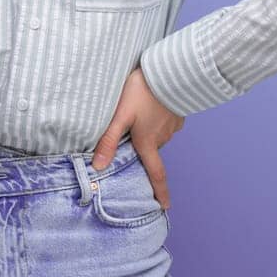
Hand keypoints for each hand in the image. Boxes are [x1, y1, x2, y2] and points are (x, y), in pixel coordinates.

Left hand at [89, 66, 185, 209]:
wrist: (170, 70)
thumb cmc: (143, 92)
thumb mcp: (120, 115)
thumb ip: (108, 140)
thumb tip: (98, 166)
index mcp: (148, 142)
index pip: (156, 173)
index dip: (160, 191)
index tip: (164, 205)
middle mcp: (163, 137)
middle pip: (150, 150)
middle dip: (143, 148)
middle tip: (132, 137)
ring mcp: (173, 125)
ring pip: (157, 134)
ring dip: (149, 130)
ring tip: (138, 114)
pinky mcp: (178, 111)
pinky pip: (165, 121)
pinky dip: (157, 118)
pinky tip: (150, 105)